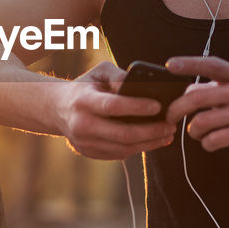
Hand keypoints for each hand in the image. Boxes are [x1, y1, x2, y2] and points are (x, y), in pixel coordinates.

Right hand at [54, 62, 175, 159]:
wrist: (58, 109)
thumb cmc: (85, 86)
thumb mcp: (98, 72)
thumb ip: (117, 74)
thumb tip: (138, 84)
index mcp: (82, 101)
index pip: (113, 106)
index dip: (137, 107)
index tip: (159, 106)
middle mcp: (81, 124)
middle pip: (122, 133)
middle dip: (150, 131)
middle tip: (170, 125)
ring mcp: (85, 143)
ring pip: (123, 148)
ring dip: (149, 143)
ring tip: (168, 133)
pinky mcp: (90, 153)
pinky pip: (119, 154)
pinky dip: (139, 148)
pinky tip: (154, 140)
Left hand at [163, 56, 228, 157]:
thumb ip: (213, 90)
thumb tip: (184, 93)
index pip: (211, 65)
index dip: (189, 63)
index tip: (169, 65)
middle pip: (197, 98)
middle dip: (177, 109)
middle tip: (170, 117)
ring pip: (201, 122)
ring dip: (193, 131)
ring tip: (197, 132)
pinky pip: (212, 140)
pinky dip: (205, 143)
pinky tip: (211, 142)